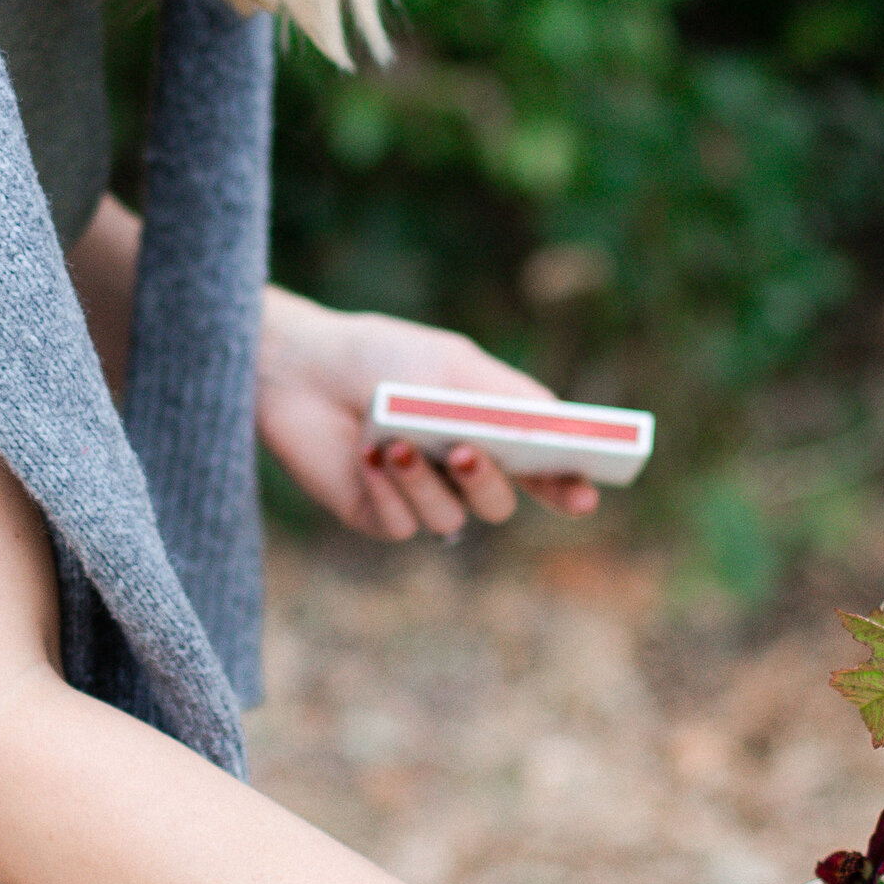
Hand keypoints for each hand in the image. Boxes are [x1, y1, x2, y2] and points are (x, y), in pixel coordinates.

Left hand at [256, 290, 601, 541]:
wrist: (299, 367)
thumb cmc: (381, 358)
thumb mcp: (451, 366)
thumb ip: (505, 399)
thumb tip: (561, 428)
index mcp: (492, 432)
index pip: (544, 471)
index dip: (568, 487)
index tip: (584, 495)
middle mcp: (461, 473)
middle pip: (500, 504)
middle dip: (487, 481)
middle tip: (465, 452)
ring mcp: (421, 497)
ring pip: (450, 518)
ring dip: (426, 484)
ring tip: (398, 444)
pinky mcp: (378, 515)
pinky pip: (401, 525)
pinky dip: (387, 491)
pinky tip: (367, 457)